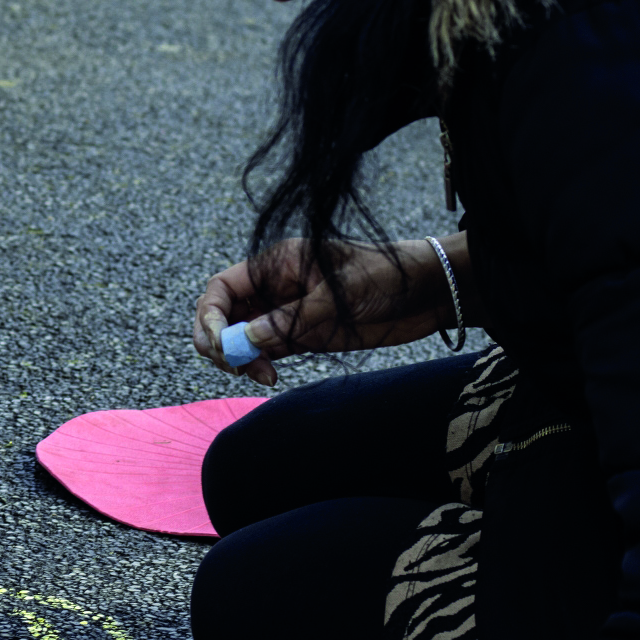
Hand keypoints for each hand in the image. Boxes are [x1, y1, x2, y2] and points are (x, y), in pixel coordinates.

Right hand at [193, 235, 465, 384]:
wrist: (429, 291)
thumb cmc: (386, 275)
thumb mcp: (339, 294)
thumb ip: (292, 318)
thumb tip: (247, 338)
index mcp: (277, 263)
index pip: (223, 287)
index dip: (210, 314)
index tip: (219, 342)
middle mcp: (275, 287)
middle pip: (225, 313)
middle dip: (218, 340)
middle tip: (234, 365)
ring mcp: (288, 312)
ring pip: (241, 336)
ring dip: (238, 357)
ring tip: (259, 374)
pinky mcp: (304, 335)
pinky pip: (265, 351)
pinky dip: (258, 365)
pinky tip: (270, 377)